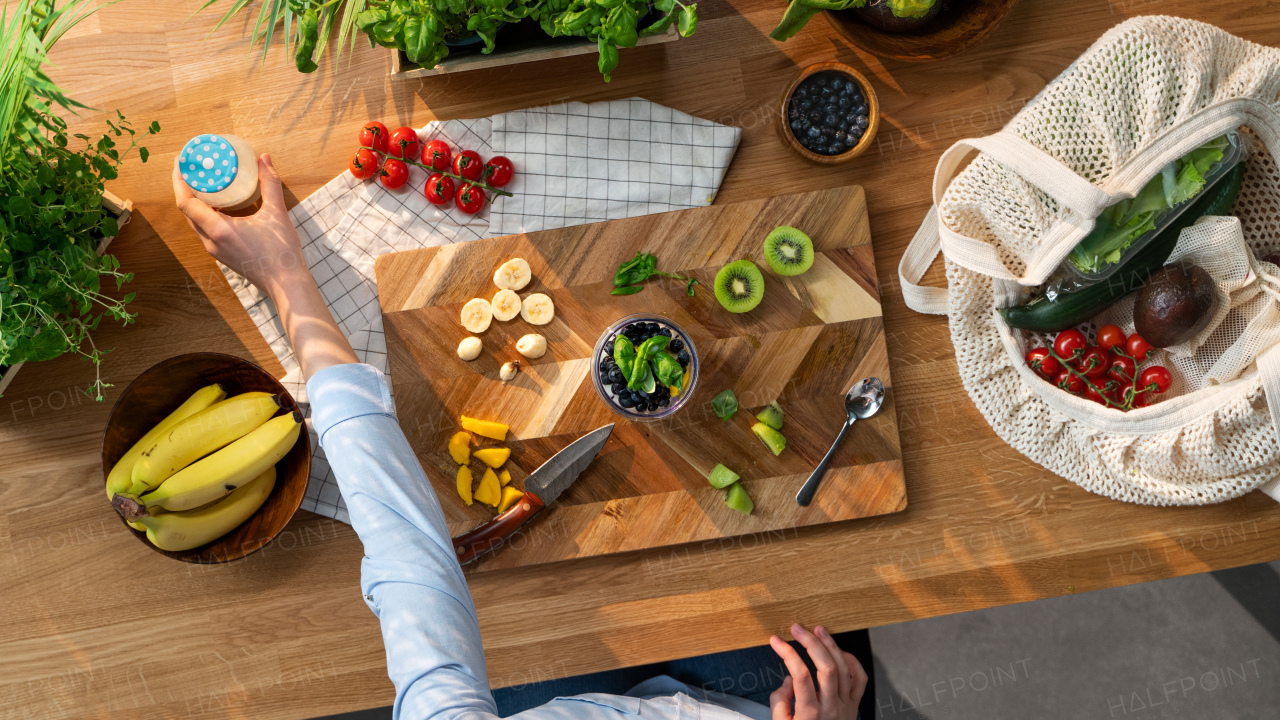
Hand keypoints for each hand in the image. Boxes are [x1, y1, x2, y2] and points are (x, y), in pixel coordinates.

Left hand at [173, 153, 356, 378]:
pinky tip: (219, 206)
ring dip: (195, 202)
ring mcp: (216, 250)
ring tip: (204, 185)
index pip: (186, 202)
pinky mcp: (223, 255)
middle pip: (187, 211)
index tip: (182, 162)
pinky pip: (206, 231)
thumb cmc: (281, 252)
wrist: (286, 285)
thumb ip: (270, 184)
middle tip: (192, 169)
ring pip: (195, 222)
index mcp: (219, 229)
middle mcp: (211, 241)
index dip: (179, 180)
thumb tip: (264, 159)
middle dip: (185, 188)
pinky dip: (206, 215)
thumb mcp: (277, 214)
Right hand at [769, 624, 866, 719]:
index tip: (776, 641)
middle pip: (826, 667)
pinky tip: (840, 651)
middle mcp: (831, 708)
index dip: (787, 653)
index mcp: (810, 714)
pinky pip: (859, 679)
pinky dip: (852, 661)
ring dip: (830, 645)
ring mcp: (846, 706)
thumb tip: (787, 679)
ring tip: (818, 630)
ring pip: (844, 669)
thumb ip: (780, 702)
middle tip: (797, 629)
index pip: (800, 675)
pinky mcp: (854, 706)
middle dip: (811, 642)